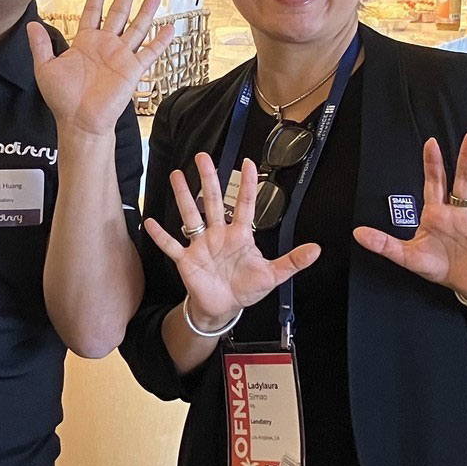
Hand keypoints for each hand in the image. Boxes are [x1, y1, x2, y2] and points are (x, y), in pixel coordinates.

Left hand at [28, 0, 173, 139]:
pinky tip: (170, 27)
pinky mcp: (132, 70)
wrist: (79, 121)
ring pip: (137, 28)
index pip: (93, 11)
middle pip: (118, 13)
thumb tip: (30, 24)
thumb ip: (40, 45)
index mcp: (85, 42)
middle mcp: (105, 46)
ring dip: (146, 11)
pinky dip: (160, 41)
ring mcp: (121, 56)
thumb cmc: (63, 99)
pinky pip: (149, 52)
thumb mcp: (46, 68)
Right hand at [143, 154, 320, 329]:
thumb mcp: (273, 275)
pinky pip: (171, 245)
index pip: (244, 204)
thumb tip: (316, 250)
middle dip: (208, 178)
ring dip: (183, 196)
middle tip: (203, 157)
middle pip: (212, 200)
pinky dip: (160, 235)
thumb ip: (292, 261)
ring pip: (191, 215)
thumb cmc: (246, 288)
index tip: (247, 163)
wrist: (224, 307)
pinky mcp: (186, 260)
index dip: (246, 184)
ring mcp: (200, 245)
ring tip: (177, 175)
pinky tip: (150, 222)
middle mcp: (218, 234)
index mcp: (239, 235)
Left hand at [353, 131, 466, 300]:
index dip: (432, 164)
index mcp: (438, 214)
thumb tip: (357, 233)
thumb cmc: (437, 266)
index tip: (430, 143)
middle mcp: (461, 213)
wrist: (465, 284)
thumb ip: (384, 244)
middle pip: (465, 181)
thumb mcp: (407, 256)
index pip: (434, 183)